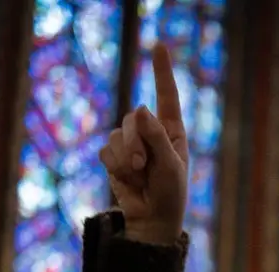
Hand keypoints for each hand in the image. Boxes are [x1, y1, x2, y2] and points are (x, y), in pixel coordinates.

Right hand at [99, 43, 187, 245]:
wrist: (152, 220)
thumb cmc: (170, 194)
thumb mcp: (170, 166)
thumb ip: (156, 138)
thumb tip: (140, 109)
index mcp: (172, 131)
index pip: (167, 96)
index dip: (161, 71)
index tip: (158, 45)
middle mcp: (150, 132)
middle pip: (133, 119)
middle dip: (134, 143)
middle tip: (141, 165)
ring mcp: (131, 144)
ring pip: (117, 135)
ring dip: (125, 159)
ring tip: (138, 177)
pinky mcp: (114, 157)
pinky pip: (106, 151)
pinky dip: (115, 167)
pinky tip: (127, 180)